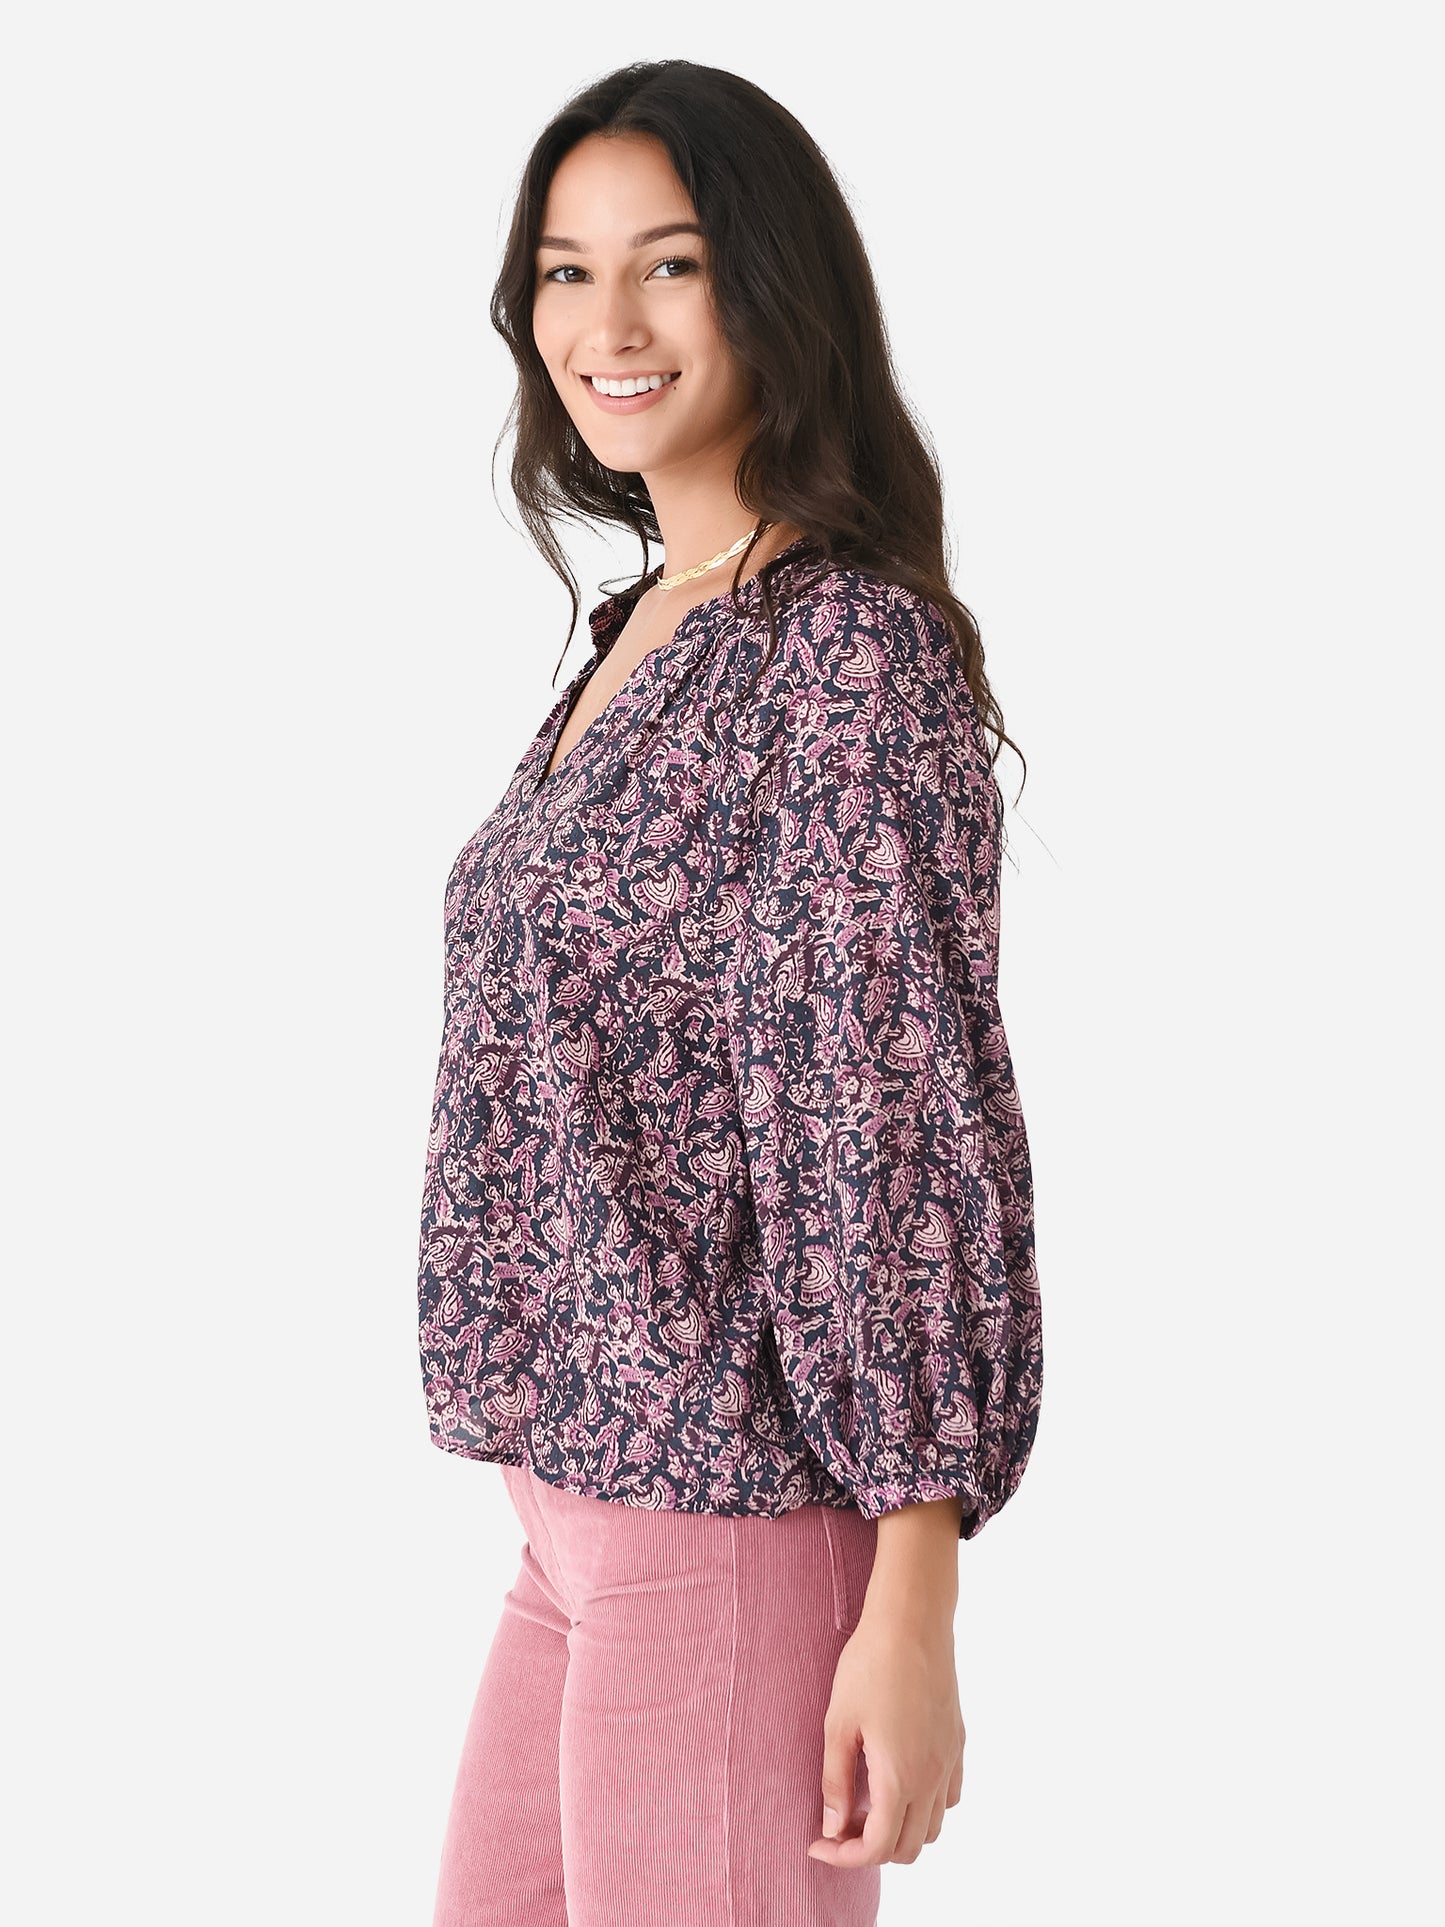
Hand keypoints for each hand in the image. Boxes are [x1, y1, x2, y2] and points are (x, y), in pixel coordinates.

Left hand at [805, 1606, 964, 1866]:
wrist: (912, 1620)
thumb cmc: (869, 1665)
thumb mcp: (838, 1724)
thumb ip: (835, 1782)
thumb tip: (832, 1827)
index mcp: (899, 1778)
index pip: (876, 1848)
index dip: (843, 1857)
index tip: (817, 1843)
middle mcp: (931, 1778)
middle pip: (908, 1848)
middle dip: (870, 1849)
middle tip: (838, 1824)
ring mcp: (949, 1760)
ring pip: (933, 1827)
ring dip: (900, 1831)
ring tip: (866, 1804)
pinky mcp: (957, 1741)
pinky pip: (949, 1796)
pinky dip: (926, 1807)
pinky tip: (899, 1780)